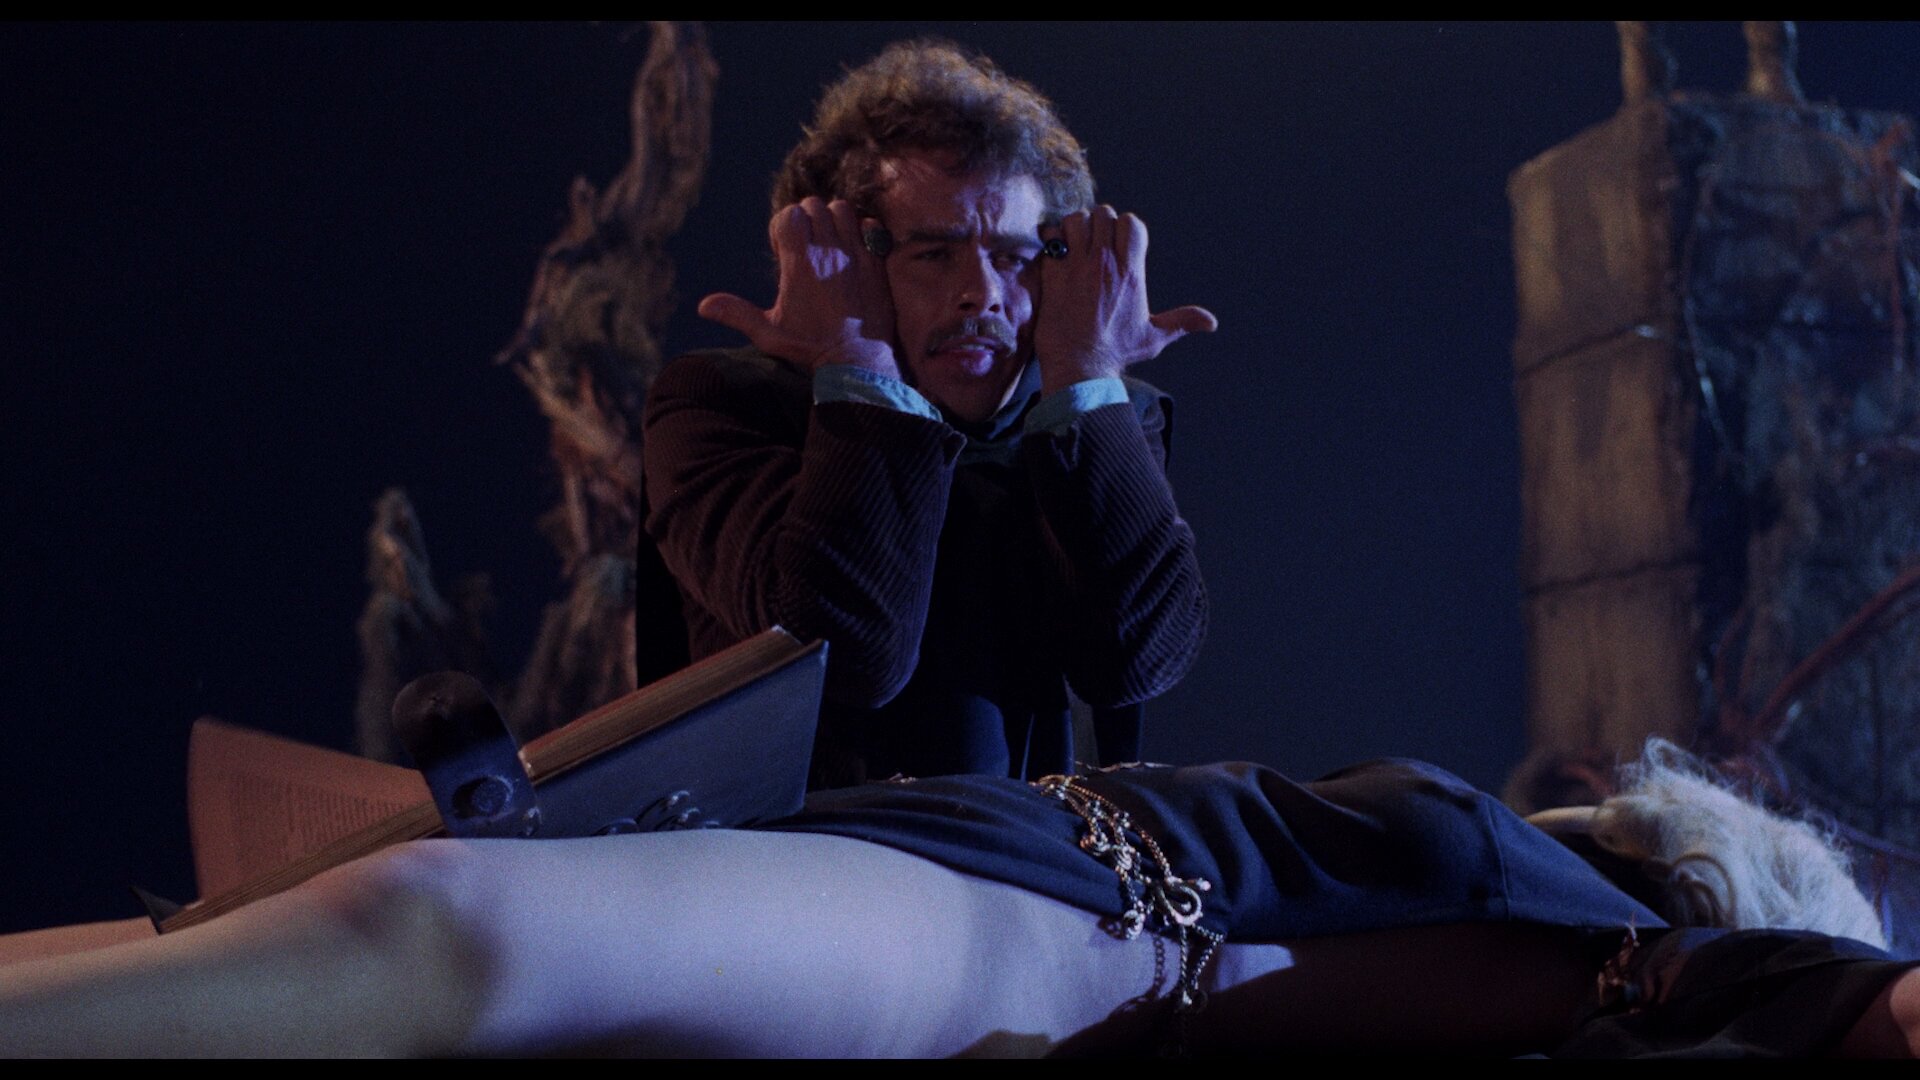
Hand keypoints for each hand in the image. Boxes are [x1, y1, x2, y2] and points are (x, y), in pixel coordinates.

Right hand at [697, 198, 900, 377]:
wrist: (858, 362)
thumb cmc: (811, 348)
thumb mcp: (768, 333)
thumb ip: (736, 313)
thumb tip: (703, 306)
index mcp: (800, 264)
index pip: (788, 215)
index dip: (781, 226)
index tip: (782, 250)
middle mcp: (828, 252)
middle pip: (813, 205)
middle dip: (805, 219)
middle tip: (804, 244)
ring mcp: (855, 254)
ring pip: (841, 209)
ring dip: (832, 219)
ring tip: (828, 243)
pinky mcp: (876, 262)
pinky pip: (870, 225)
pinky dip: (861, 230)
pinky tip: (854, 249)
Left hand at [1032, 206, 1216, 392]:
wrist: (1079, 367)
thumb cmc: (1115, 353)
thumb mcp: (1153, 337)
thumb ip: (1182, 322)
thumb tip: (1212, 323)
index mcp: (1131, 273)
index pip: (1132, 224)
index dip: (1125, 227)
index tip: (1118, 243)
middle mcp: (1106, 264)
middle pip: (1104, 215)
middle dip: (1099, 222)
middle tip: (1093, 240)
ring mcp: (1078, 266)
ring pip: (1077, 219)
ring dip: (1074, 226)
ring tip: (1073, 243)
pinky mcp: (1054, 273)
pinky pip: (1052, 236)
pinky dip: (1051, 237)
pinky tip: (1054, 251)